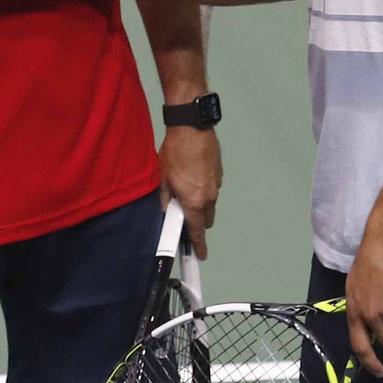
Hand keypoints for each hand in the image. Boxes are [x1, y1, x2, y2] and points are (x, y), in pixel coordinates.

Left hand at [159, 126, 221, 258]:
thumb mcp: (163, 178)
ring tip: (186, 189)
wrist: (191, 128)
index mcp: (193, 201)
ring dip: (201, 204)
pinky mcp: (219, 173)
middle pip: (206, 220)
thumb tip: (166, 211)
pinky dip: (205, 189)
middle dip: (197, 221)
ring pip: (211, 204)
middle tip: (184, 214)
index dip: (199, 245)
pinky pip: (213, 189)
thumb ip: (165, 199)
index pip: (197, 230)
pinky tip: (194, 176)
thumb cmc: (174, 152)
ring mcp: (216, 184)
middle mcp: (209, 196)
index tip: (200, 255)